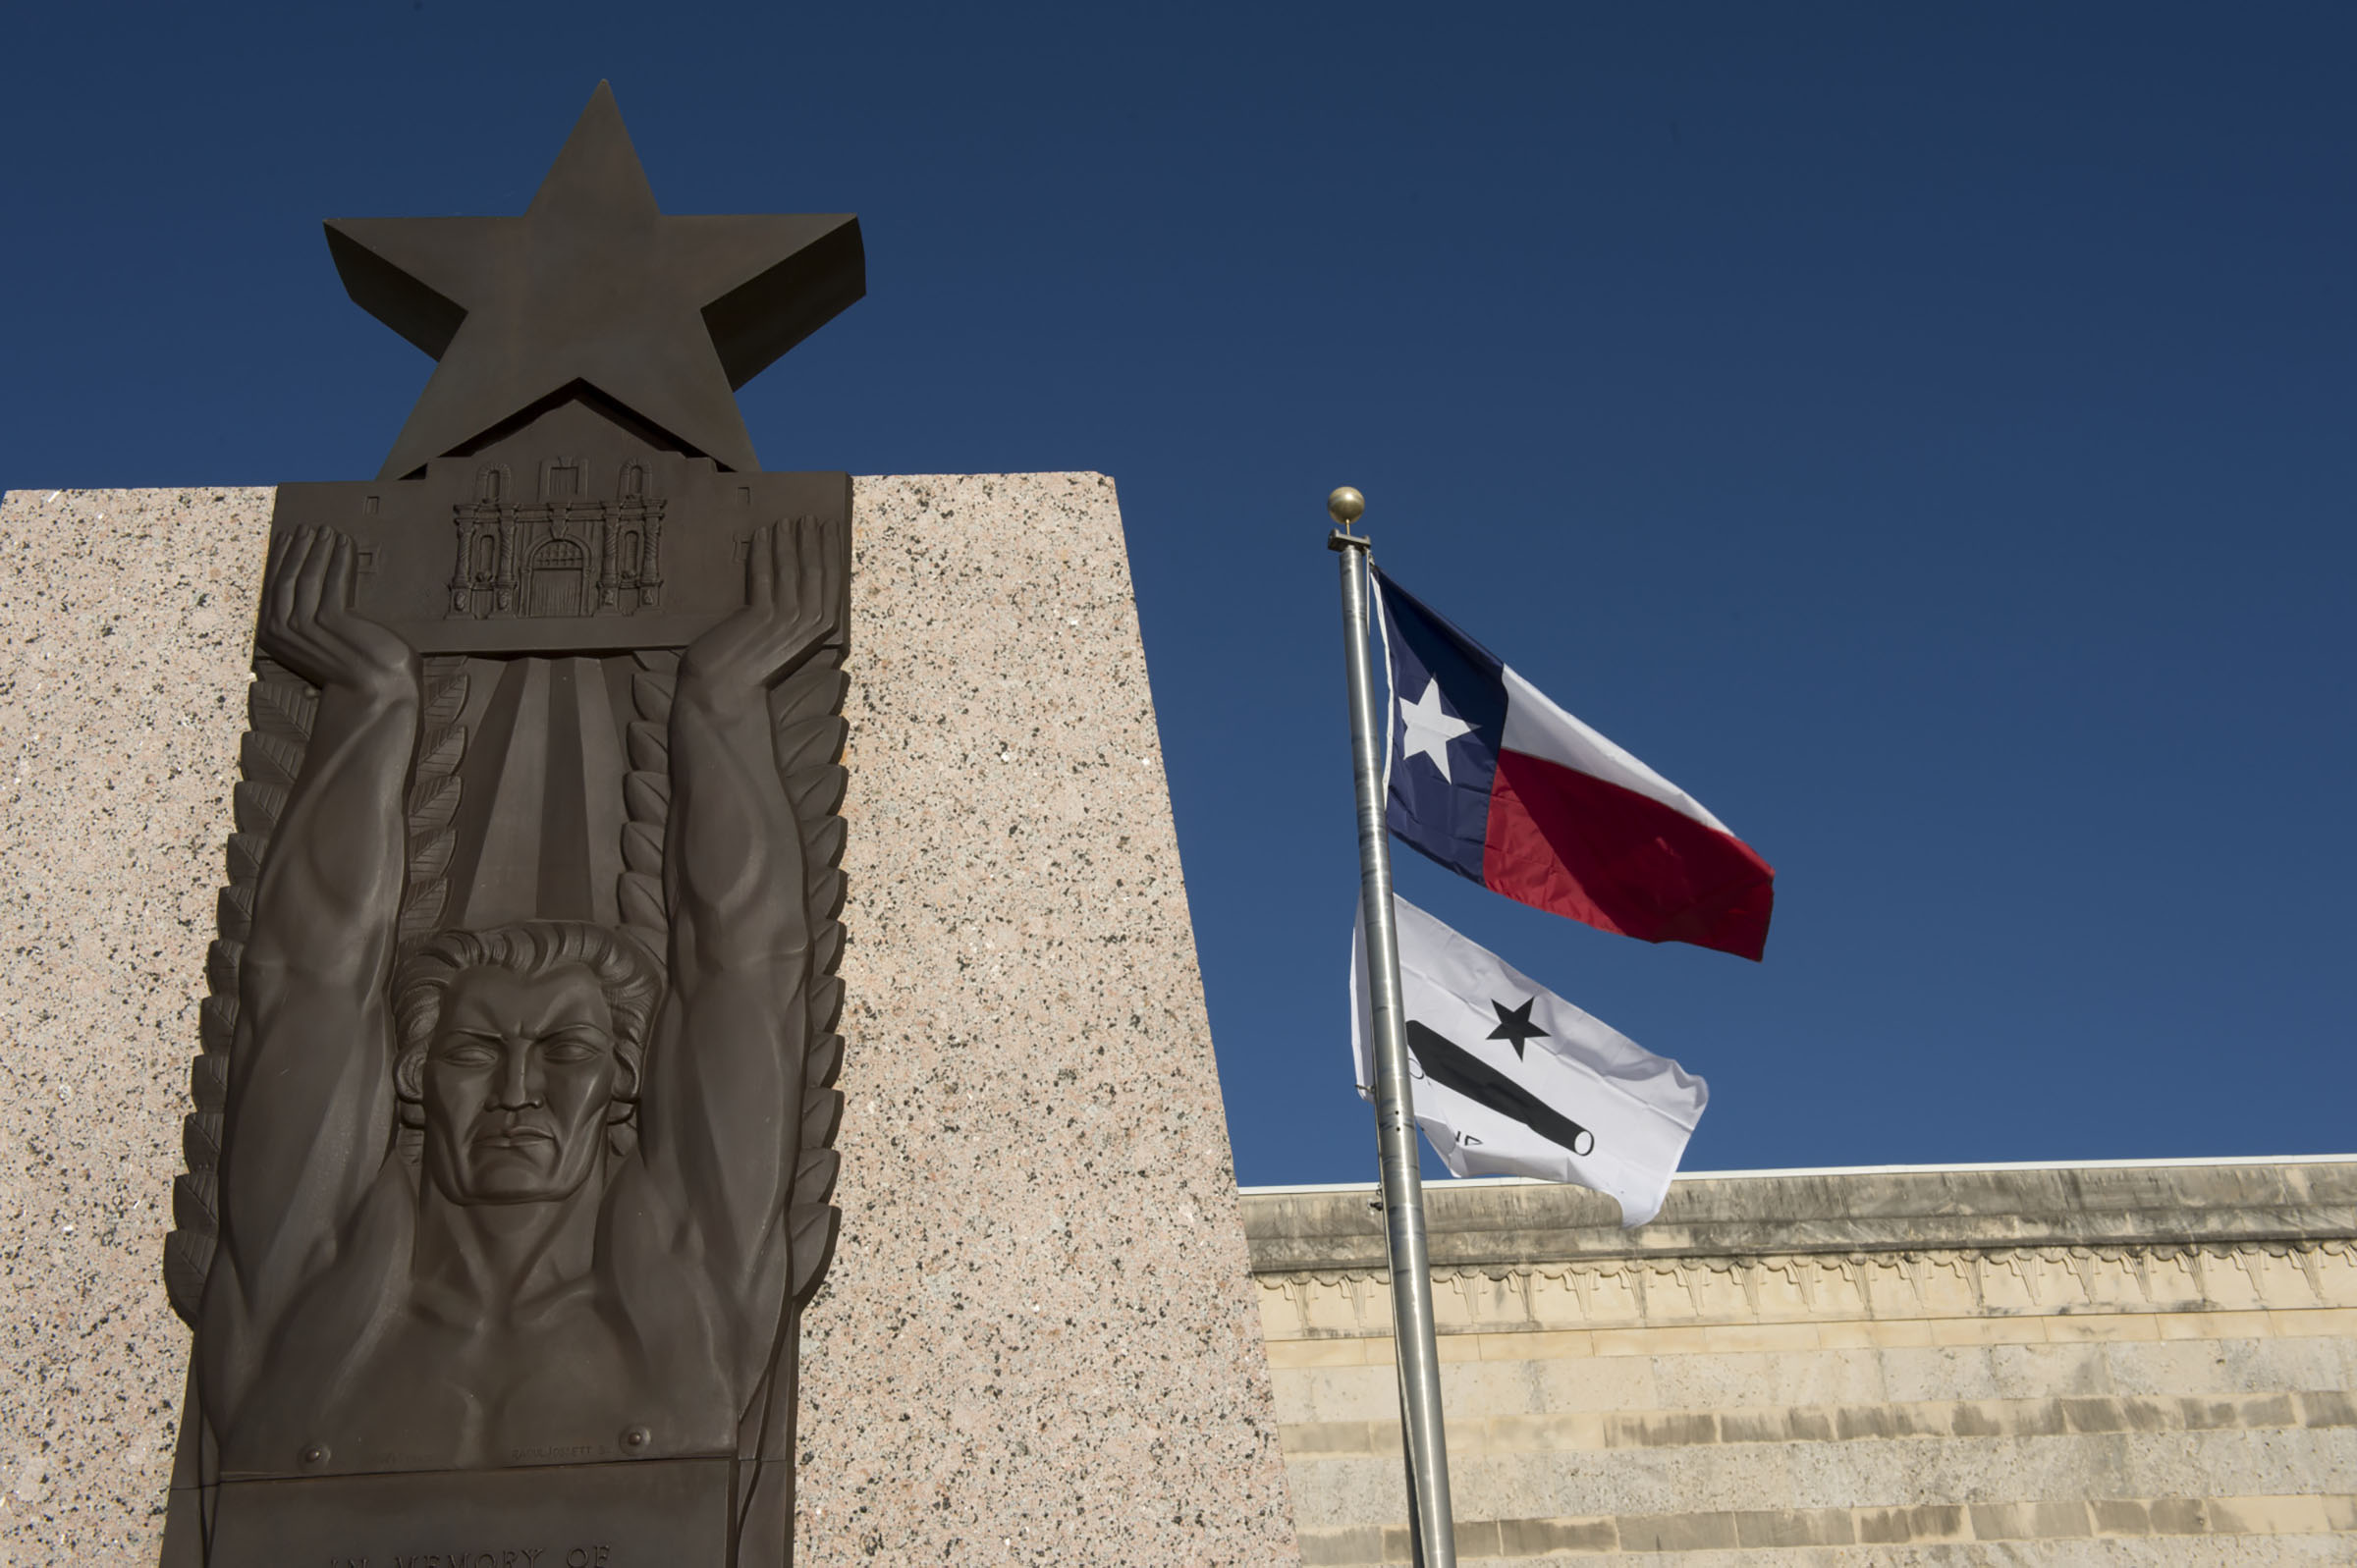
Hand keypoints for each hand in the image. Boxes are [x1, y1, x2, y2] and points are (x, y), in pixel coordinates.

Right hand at [257, 527, 418, 700]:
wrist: (374, 689)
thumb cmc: (348, 666)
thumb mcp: (314, 641)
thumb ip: (302, 618)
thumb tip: (301, 580)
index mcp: (271, 634)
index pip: (272, 585)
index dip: (281, 557)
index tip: (288, 537)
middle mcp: (282, 629)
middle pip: (286, 576)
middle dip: (298, 548)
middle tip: (309, 528)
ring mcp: (305, 625)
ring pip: (308, 575)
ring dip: (318, 549)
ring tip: (327, 531)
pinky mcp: (332, 621)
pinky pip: (333, 581)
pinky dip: (339, 559)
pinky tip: (344, 544)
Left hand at [679, 520, 836, 699]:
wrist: (725, 684)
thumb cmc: (755, 662)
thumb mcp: (788, 637)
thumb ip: (800, 611)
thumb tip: (803, 574)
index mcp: (823, 628)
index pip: (833, 578)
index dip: (831, 548)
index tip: (829, 526)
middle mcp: (809, 622)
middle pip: (815, 569)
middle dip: (812, 538)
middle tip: (807, 517)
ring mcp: (785, 619)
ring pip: (790, 568)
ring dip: (787, 540)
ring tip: (783, 521)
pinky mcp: (759, 615)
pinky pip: (763, 574)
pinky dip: (761, 551)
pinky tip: (760, 534)